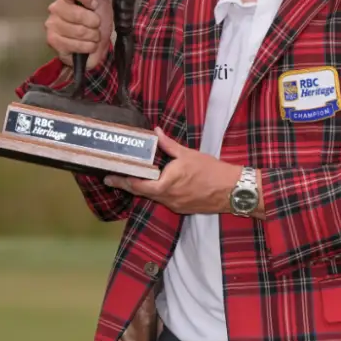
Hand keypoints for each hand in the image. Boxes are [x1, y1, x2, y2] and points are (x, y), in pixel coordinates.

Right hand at [44, 0, 113, 69]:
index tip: (95, 4)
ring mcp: (52, 24)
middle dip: (93, 23)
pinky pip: (74, 45)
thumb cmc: (97, 19)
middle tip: (97, 25)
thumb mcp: (104, 2)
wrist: (95, 43)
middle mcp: (55, 7)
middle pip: (76, 14)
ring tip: (94, 36)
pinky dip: (88, 47)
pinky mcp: (53, 41)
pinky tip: (90, 45)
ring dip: (93, 36)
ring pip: (77, 31)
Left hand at [104, 127, 242, 214]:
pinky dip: (157, 192)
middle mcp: (167, 198)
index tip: (109, 177)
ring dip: (143, 188)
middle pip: (142, 192)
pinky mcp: (182, 208)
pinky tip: (157, 185)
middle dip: (128, 185)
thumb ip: (168, 145)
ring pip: (153, 197)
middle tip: (113, 179)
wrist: (231, 190)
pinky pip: (164, 200)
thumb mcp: (187, 154)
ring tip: (133, 179)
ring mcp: (174, 205)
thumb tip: (155, 132)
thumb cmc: (210, 170)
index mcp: (165, 184)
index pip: (137, 184)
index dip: (122, 181)